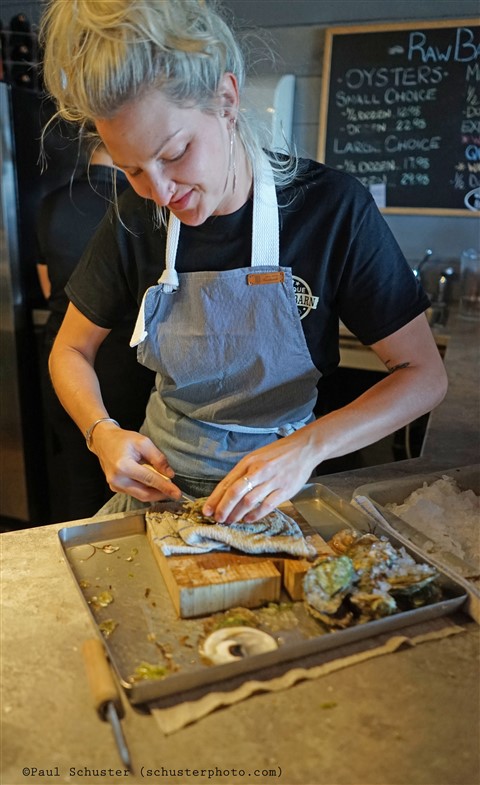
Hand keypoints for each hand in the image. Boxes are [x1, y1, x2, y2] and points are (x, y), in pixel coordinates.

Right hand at [90, 422, 182, 502]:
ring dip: (154, 493)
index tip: (178, 493)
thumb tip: (170, 475)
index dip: (165, 487)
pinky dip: (146, 490)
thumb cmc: (124, 439)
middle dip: (161, 494)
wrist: (103, 441)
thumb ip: (158, 459)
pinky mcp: (115, 487)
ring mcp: (114, 485)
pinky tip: (154, 485)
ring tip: (166, 488)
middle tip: (175, 493)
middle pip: (145, 493)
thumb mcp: (144, 443)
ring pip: (140, 495)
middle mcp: (117, 479)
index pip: (149, 480)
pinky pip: (134, 492)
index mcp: (124, 466)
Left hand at [203, 429, 317, 523]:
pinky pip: (267, 506)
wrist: (304, 448)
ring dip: (237, 514)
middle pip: (235, 492)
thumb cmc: (278, 454)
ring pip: (249, 501)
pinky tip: (248, 519)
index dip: (215, 498)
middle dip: (223, 508)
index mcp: (248, 462)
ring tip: (230, 521)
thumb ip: (243, 473)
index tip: (206, 510)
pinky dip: (255, 515)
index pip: (227, 483)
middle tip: (217, 519)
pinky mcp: (285, 490)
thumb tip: (227, 492)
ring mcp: (272, 481)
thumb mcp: (257, 457)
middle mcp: (258, 471)